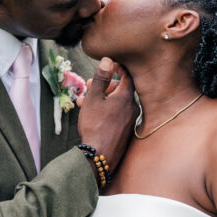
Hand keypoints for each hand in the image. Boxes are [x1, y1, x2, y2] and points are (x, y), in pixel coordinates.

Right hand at [77, 58, 135, 173]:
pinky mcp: (127, 131)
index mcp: (126, 97)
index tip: (108, 64)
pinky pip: (118, 114)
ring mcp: (131, 120)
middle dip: (103, 86)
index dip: (117, 67)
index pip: (126, 75)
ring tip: (83, 101)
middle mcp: (133, 107)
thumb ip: (100, 78)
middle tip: (88, 85)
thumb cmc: (95, 126)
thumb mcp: (93, 98)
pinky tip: (92, 115)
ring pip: (116, 103)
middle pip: (120, 90)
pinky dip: (106, 110)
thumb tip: (108, 60)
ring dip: (101, 99)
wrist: (100, 156)